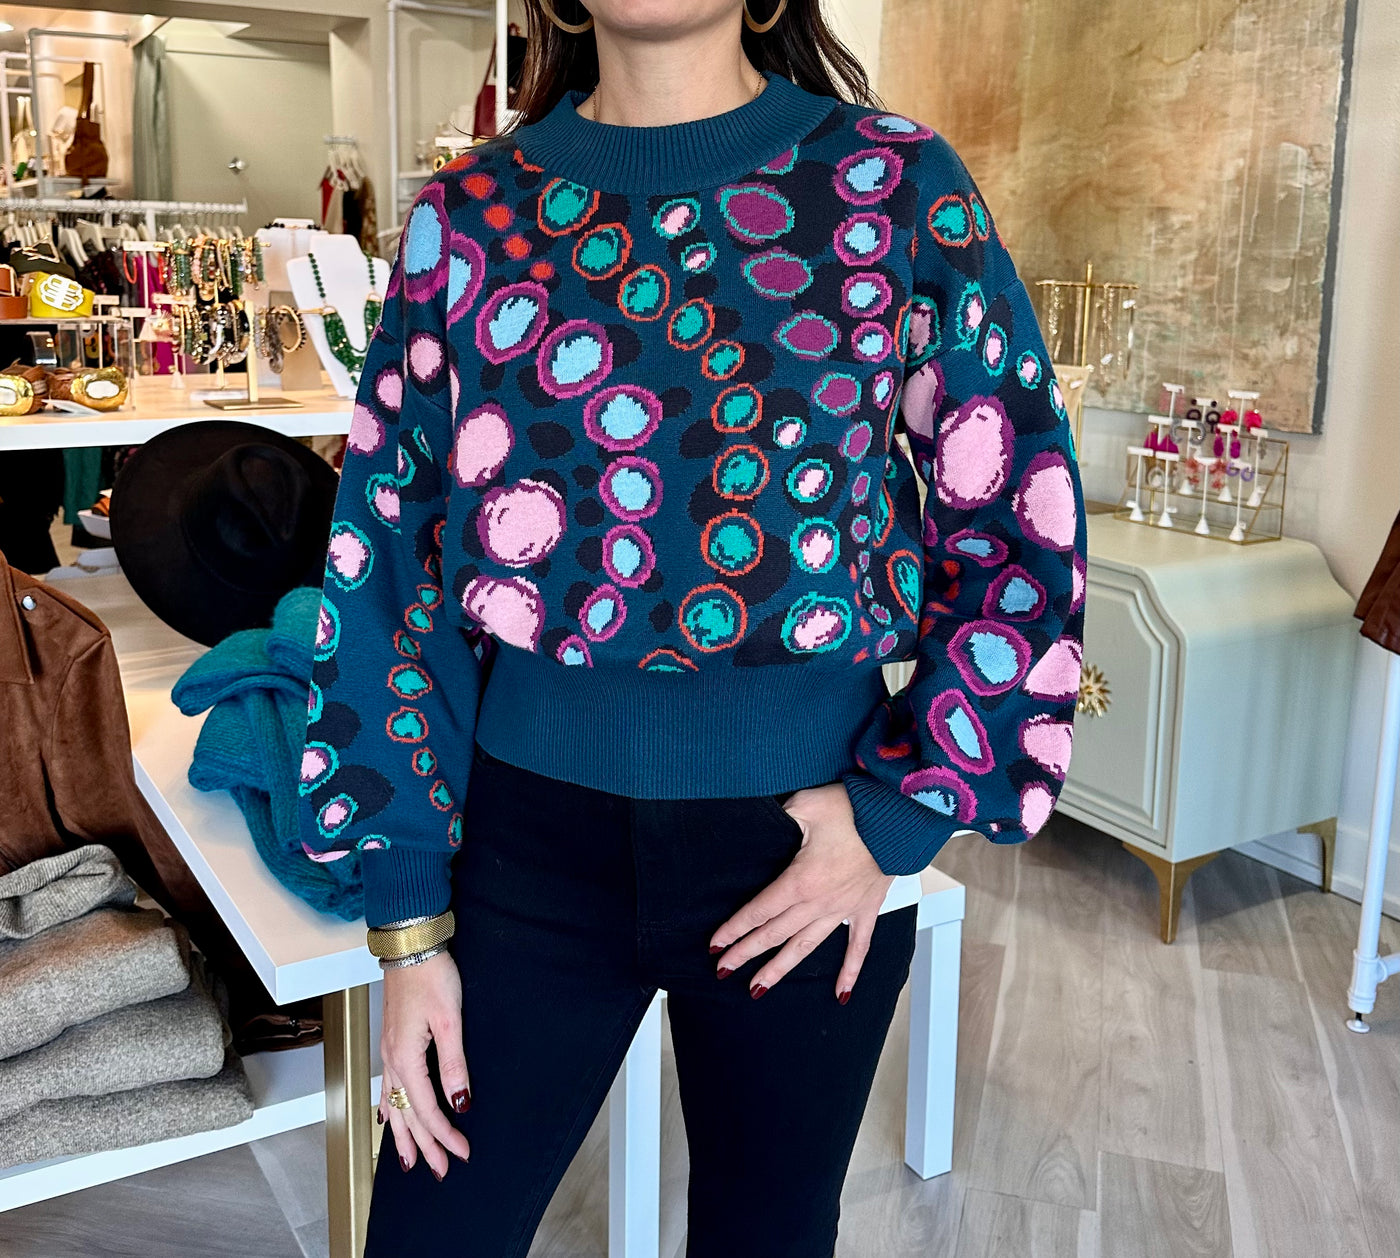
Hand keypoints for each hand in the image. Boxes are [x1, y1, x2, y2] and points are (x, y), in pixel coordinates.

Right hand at [377, 950, 472, 1179]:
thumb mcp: (450, 1020)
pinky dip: (389, 1108)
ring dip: (405, 1133)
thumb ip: (454, 1064)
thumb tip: (460, 1102)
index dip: (444, 1135)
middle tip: (439, 1171)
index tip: (462, 1152)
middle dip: (424, 1145)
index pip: (428, 1109)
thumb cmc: (431, 975)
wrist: (411, 946)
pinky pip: (386, 1086)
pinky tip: (388, 1118)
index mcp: (406, 1058)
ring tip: (410, 1160)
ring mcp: (389, 1051)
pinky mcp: (392, 1041)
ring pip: (394, 1104)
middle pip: (408, 1114)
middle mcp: (392, 1059)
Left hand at [708, 783, 894, 1001]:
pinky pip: (858, 947)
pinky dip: (850, 972)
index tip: (716, 945)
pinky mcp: (866, 908)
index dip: (735, 928)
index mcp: (800, 880)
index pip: (759, 910)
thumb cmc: (853, 808)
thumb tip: (763, 821)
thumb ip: (780, 817)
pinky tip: (840, 995)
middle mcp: (819, 902)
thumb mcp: (805, 805)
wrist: (898, 817)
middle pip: (774, 934)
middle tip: (723, 970)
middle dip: (746, 952)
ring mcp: (843, 909)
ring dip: (780, 969)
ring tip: (758, 989)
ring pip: (805, 946)